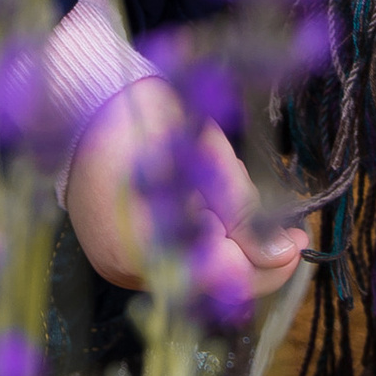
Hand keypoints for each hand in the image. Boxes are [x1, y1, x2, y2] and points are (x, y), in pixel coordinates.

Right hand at [64, 75, 310, 304]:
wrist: (78, 97)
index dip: (269, 261)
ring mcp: (117, 265)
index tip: (298, 236)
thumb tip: (283, 255)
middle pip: (211, 279)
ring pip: (194, 268)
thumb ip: (243, 211)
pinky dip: (192, 231)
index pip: (226, 278)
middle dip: (243, 242)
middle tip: (259, 203)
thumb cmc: (141, 113)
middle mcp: (127, 269)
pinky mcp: (115, 254)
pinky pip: (171, 255)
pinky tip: (191, 196)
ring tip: (209, 181)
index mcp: (146, 244)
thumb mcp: (204, 155)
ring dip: (218, 234)